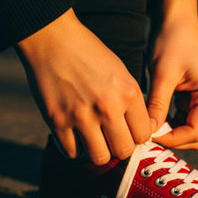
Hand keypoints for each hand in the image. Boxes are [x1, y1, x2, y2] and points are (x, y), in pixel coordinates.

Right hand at [16, 8, 150, 163]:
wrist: (53, 39)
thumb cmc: (91, 56)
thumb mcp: (122, 74)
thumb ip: (131, 104)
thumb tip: (139, 134)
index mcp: (128, 93)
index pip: (144, 135)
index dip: (138, 137)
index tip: (129, 133)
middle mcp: (107, 107)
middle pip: (123, 151)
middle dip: (120, 148)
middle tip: (112, 140)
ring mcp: (81, 116)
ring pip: (100, 158)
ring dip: (98, 152)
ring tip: (95, 141)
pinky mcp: (57, 120)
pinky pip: (72, 153)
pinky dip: (75, 149)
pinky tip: (76, 137)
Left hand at [147, 0, 197, 149]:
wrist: (176, 21)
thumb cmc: (172, 41)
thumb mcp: (163, 74)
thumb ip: (157, 104)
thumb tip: (148, 132)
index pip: (195, 132)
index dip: (172, 139)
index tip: (149, 136)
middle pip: (197, 137)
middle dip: (173, 140)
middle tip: (148, 135)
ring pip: (191, 132)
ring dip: (171, 134)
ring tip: (149, 127)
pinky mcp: (195, 99)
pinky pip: (184, 121)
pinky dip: (170, 125)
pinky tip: (154, 118)